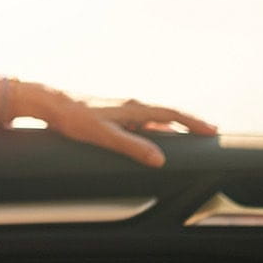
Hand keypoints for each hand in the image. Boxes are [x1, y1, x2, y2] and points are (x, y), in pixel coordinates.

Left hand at [12, 83, 216, 167]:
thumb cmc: (75, 118)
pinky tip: (150, 135)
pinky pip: (139, 121)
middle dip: (187, 123)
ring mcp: (121, 109)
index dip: (193, 122)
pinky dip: (152, 128)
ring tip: (185, 136)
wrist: (50, 103)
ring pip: (153, 118)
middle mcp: (131, 105)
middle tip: (207, 132)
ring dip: (170, 126)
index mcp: (134, 108)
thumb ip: (132, 147)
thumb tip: (160, 159)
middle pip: (167, 114)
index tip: (212, 130)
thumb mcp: (105, 136)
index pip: (172, 114)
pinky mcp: (111, 114)